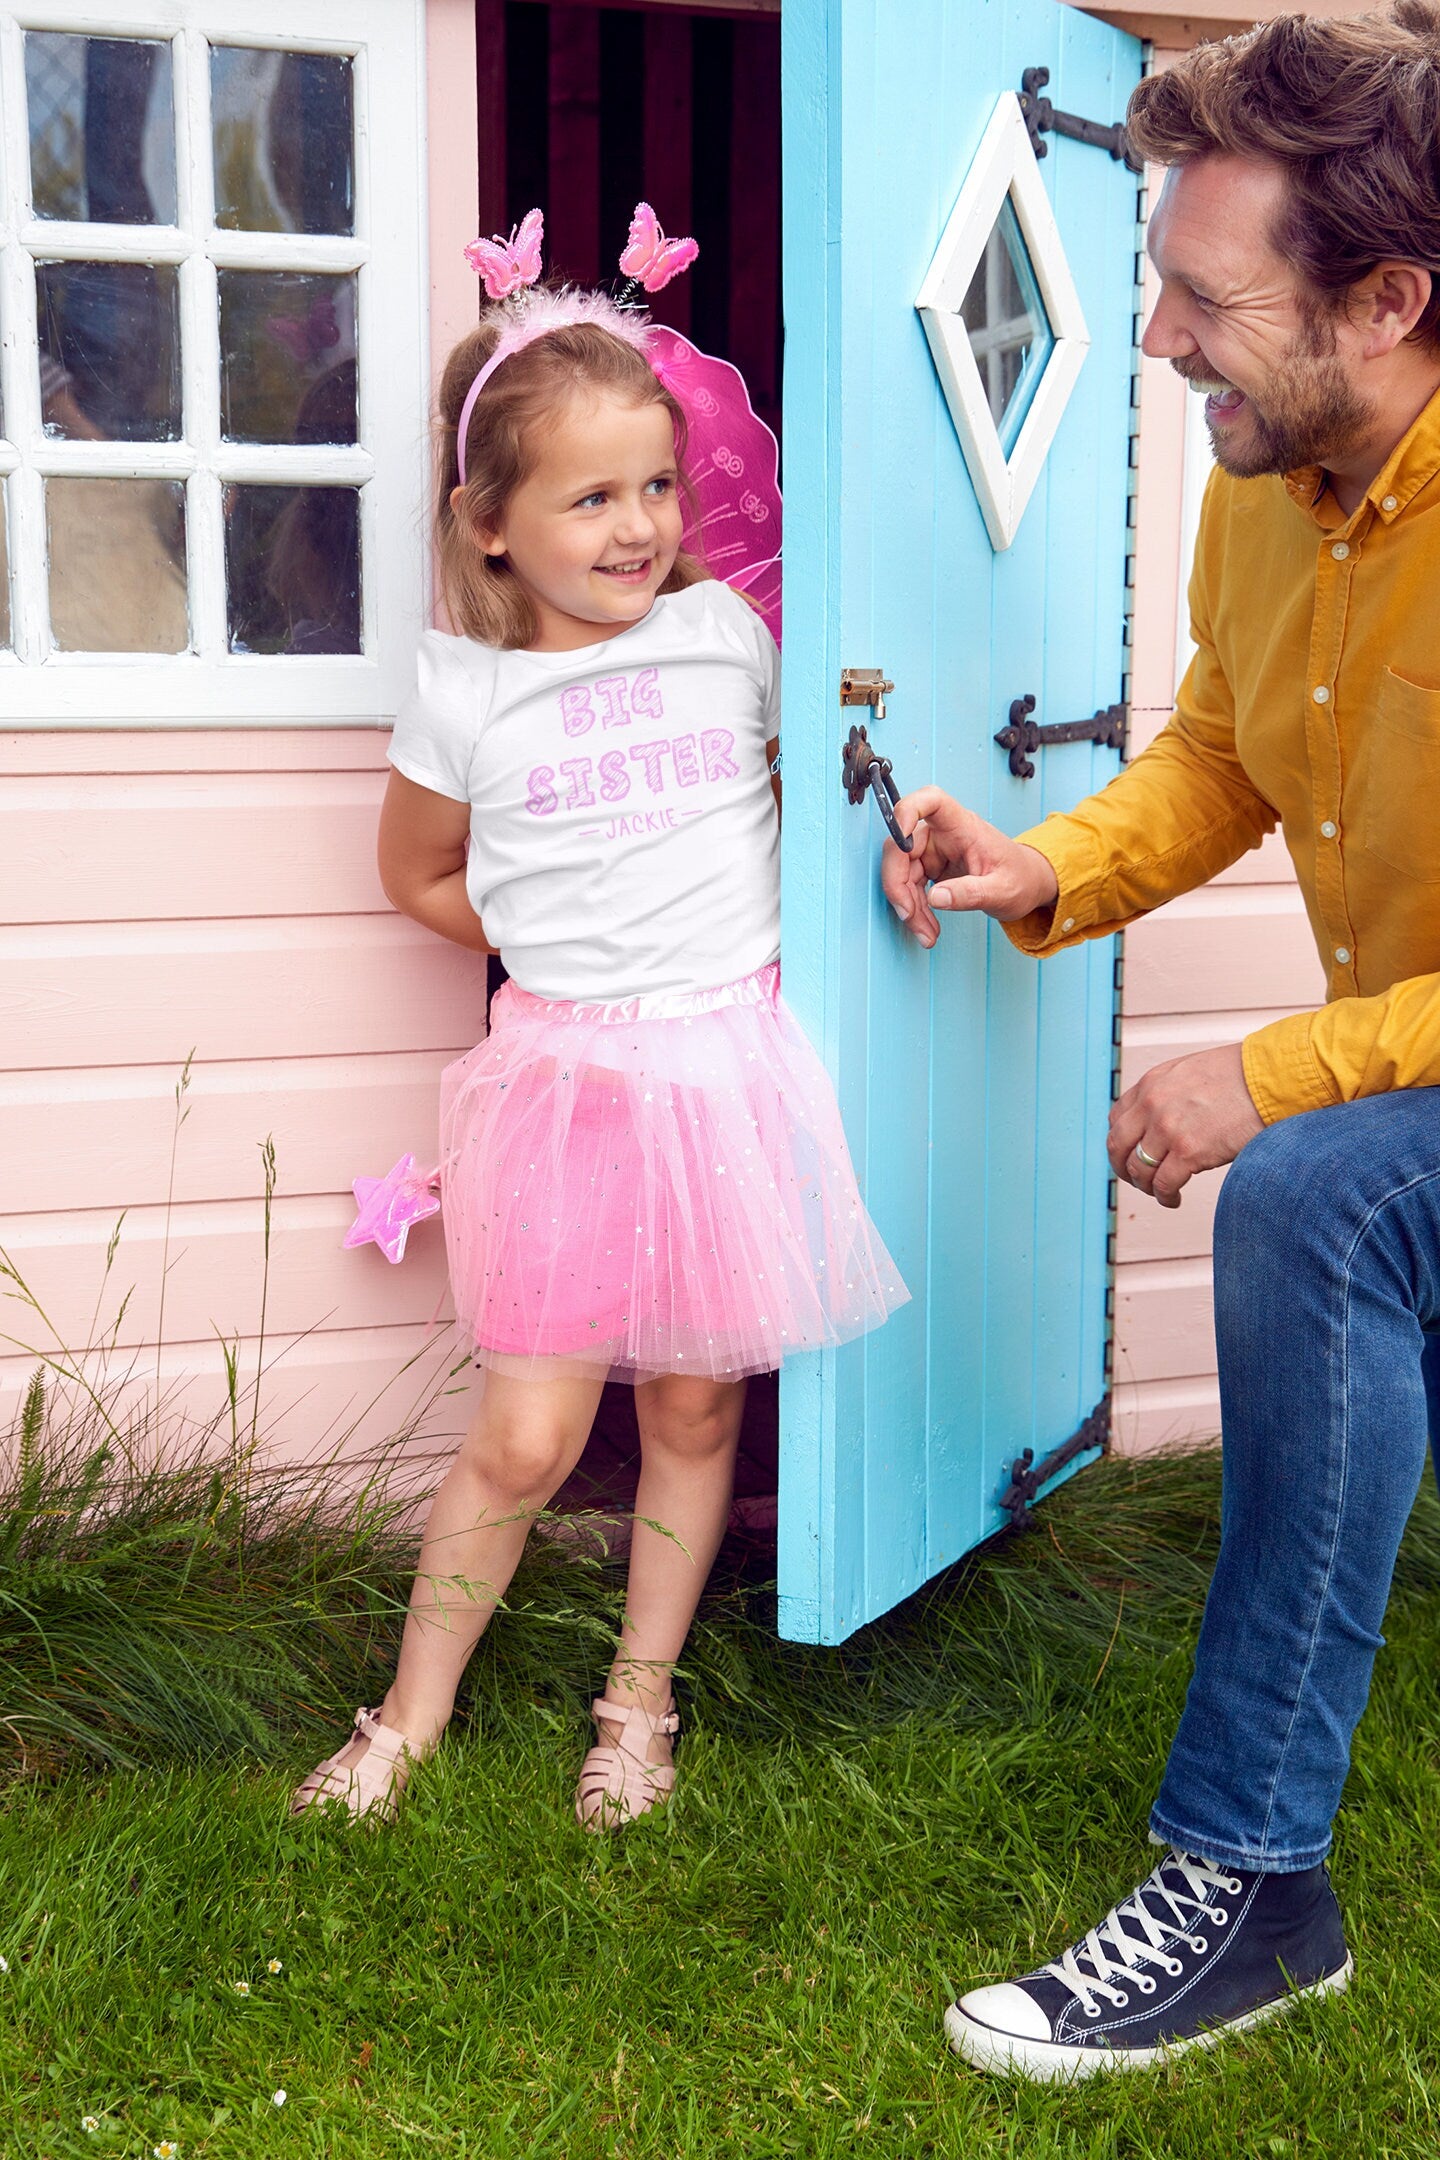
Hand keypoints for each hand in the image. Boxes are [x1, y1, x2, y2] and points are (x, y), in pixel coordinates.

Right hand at [881, 786, 1058, 946]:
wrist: (1027, 885)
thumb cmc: (1020, 878)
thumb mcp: (1002, 891)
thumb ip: (970, 894)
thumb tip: (935, 898)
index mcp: (963, 826)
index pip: (930, 801)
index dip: (907, 812)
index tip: (899, 839)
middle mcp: (943, 833)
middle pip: (901, 847)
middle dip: (899, 886)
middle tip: (910, 916)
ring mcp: (934, 850)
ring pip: (901, 872)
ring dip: (907, 905)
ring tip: (926, 933)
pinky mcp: (930, 867)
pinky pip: (909, 886)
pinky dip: (914, 909)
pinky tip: (926, 927)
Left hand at [1109, 1043, 1262, 1208]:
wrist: (1271, 1079)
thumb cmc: (1241, 1076)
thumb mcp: (1189, 1073)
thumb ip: (1167, 1093)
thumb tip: (1159, 1121)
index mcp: (1151, 1083)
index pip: (1116, 1119)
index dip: (1121, 1142)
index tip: (1130, 1154)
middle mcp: (1152, 1105)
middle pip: (1118, 1146)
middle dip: (1123, 1168)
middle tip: (1136, 1180)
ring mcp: (1168, 1129)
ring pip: (1138, 1169)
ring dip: (1145, 1186)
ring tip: (1160, 1192)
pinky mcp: (1189, 1152)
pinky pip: (1163, 1184)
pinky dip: (1164, 1197)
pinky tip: (1174, 1199)